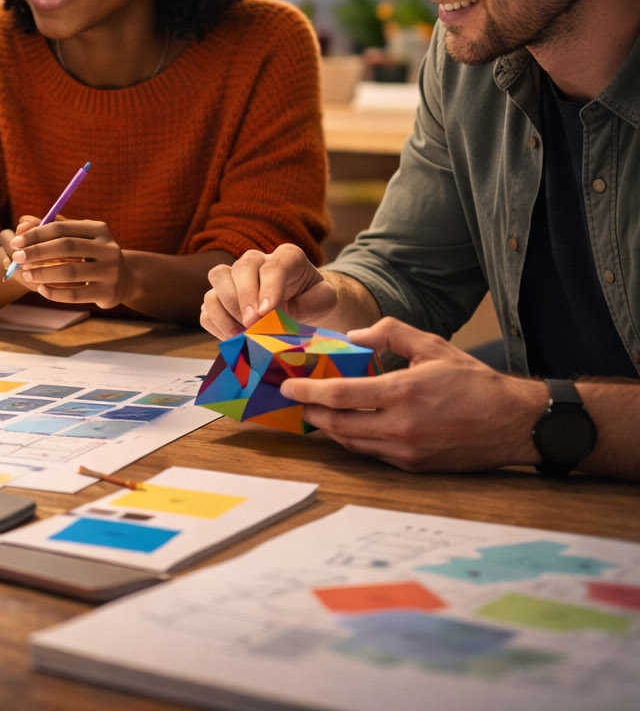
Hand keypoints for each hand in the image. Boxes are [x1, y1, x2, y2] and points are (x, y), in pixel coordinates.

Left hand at [4, 217, 126, 308]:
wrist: (124, 280)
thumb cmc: (90, 255)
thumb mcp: (75, 238)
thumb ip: (48, 230)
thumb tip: (21, 225)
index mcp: (98, 229)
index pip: (62, 227)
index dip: (36, 234)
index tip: (16, 242)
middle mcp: (108, 248)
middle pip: (66, 247)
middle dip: (37, 252)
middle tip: (17, 258)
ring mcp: (110, 271)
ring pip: (70, 271)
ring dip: (43, 273)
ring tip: (26, 274)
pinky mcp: (108, 293)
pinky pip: (76, 294)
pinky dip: (55, 293)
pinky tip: (41, 289)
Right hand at [201, 243, 335, 337]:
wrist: (303, 307)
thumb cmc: (313, 300)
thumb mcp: (325, 299)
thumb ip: (315, 301)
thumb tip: (288, 312)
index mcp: (286, 257)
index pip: (273, 266)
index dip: (268, 287)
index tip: (267, 310)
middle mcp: (257, 261)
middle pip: (240, 268)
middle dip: (244, 297)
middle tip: (252, 323)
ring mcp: (235, 278)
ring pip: (217, 279)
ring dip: (225, 309)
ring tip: (240, 333)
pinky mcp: (221, 298)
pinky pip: (207, 307)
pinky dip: (215, 323)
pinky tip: (232, 337)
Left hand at [281, 317, 543, 472]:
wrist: (514, 423)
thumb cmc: (475, 382)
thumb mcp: (434, 346)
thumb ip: (392, 335)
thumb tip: (356, 336)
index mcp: (403, 393)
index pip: (340, 395)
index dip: (308, 391)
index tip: (287, 386)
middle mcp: (400, 426)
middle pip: (338, 425)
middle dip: (312, 413)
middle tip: (297, 401)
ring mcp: (407, 450)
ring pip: (352, 443)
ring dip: (330, 429)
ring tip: (318, 413)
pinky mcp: (414, 466)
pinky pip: (372, 454)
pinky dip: (354, 440)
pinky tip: (349, 427)